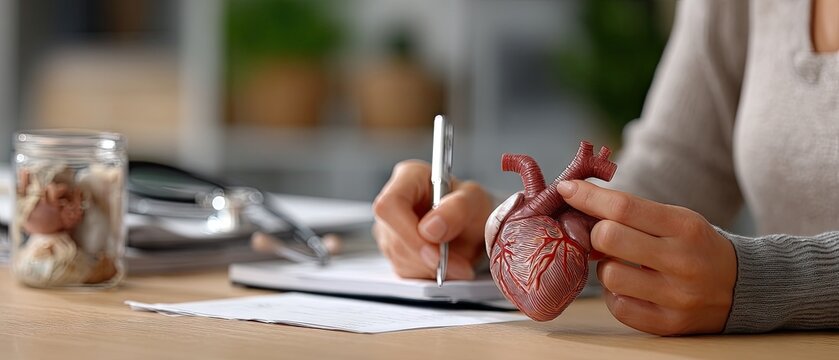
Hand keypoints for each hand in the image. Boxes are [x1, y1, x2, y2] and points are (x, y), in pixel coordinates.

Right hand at [372, 160, 492, 279]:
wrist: (475, 226)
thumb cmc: (472, 206)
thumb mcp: (476, 201)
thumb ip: (458, 209)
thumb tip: (430, 228)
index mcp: (408, 177)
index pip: (390, 205)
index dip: (408, 232)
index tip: (436, 251)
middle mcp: (392, 202)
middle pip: (395, 238)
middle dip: (428, 258)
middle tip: (459, 265)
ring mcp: (389, 229)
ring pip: (399, 259)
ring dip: (432, 268)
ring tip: (458, 262)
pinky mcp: (394, 252)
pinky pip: (405, 271)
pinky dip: (429, 274)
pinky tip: (446, 264)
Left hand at [556, 180, 735, 335]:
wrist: (742, 288)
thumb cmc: (695, 246)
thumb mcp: (676, 219)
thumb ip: (633, 212)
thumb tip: (576, 198)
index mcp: (685, 227)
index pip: (624, 207)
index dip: (588, 196)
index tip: (567, 189)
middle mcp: (682, 262)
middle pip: (608, 238)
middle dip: (596, 233)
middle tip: (603, 236)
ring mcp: (675, 297)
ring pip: (608, 275)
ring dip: (605, 267)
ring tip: (623, 264)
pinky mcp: (667, 324)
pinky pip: (617, 306)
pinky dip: (616, 294)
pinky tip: (631, 286)